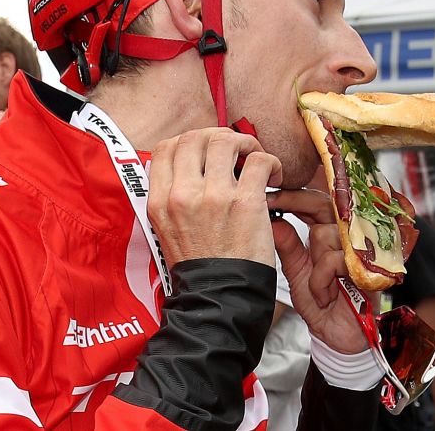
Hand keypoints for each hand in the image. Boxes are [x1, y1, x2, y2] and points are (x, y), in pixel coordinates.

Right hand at [147, 128, 281, 268]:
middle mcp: (182, 194)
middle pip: (195, 136)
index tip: (207, 151)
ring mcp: (213, 197)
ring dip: (246, 143)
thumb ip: (173, 197)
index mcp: (160, 200)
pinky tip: (274, 178)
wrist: (218, 299)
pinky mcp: (245, 204)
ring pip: (226, 141)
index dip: (189, 141)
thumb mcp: (167, 230)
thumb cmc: (201, 267)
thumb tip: (192, 166)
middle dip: (219, 136)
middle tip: (236, 151)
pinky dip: (271, 162)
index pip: (166, 147)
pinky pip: (260, 161)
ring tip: (255, 159)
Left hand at [268, 187, 379, 353]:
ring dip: (311, 263)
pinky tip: (325, 296)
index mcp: (327, 234)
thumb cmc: (321, 304)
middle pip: (323, 204)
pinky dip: (321, 280)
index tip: (267, 194)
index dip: (291, 195)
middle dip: (296, 204)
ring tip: (314, 287)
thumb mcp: (296, 272)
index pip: (312, 202)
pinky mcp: (368, 267)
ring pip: (324, 234)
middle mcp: (345, 237)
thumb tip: (272, 219)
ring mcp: (358, 250)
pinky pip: (333, 261)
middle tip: (273, 205)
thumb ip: (287, 245)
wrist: (339, 337)